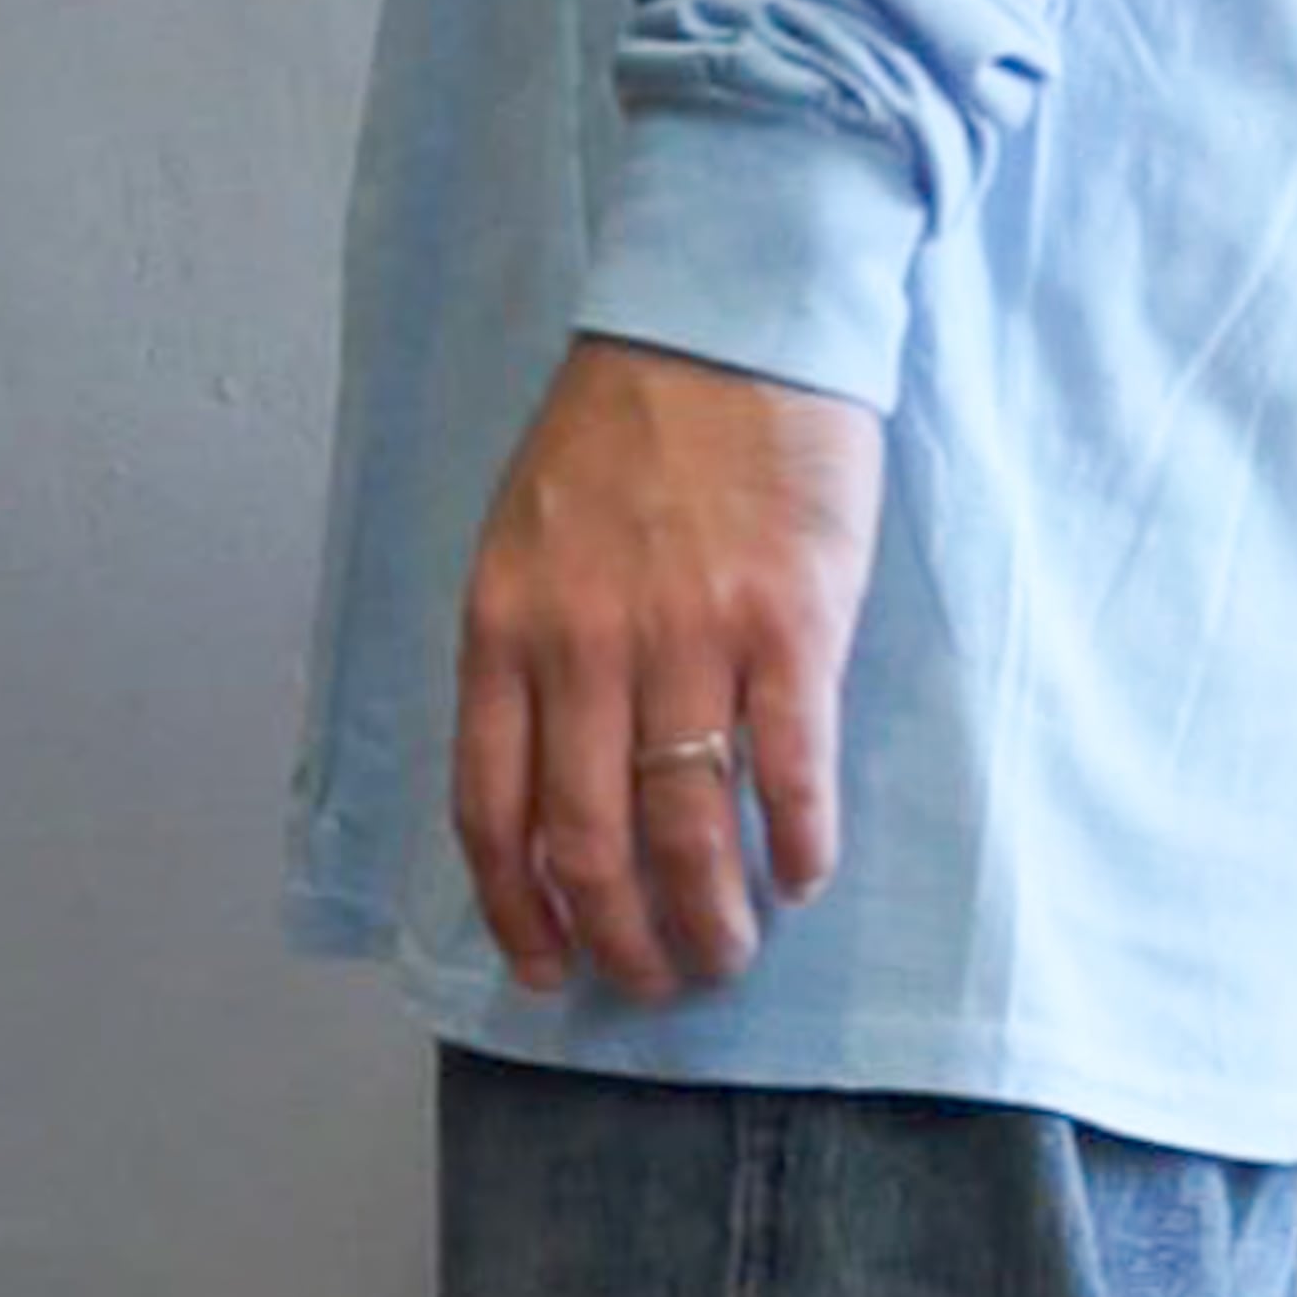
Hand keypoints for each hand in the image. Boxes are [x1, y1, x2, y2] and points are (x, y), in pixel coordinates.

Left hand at [450, 334, 886, 1005]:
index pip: (491, 812)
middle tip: (661, 979)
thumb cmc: (625, 424)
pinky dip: (798, 843)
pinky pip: (790, 769)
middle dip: (623, 939)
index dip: (519, 912)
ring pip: (689, 827)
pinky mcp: (792, 620)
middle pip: (591, 843)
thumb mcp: (525, 532)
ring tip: (733, 951)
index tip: (549, 969)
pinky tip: (804, 874)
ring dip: (712, 916)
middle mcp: (587, 645)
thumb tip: (547, 788)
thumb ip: (529, 651)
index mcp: (506, 625)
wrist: (729, 317)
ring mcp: (691, 635)